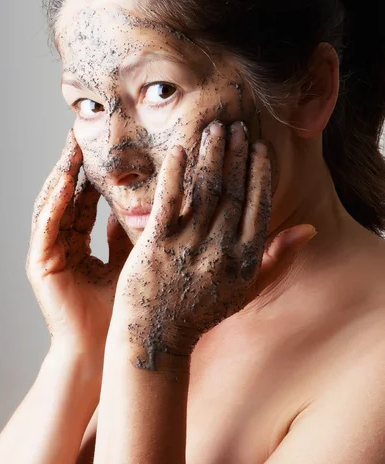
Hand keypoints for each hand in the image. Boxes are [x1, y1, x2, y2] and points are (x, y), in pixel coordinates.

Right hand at [26, 129, 132, 362]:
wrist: (106, 348)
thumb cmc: (120, 310)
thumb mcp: (127, 261)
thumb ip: (126, 234)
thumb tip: (136, 206)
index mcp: (79, 245)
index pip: (83, 201)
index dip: (91, 174)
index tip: (102, 148)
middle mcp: (61, 246)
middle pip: (66, 198)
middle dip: (73, 166)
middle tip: (81, 135)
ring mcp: (49, 254)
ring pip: (53, 206)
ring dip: (62, 177)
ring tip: (71, 149)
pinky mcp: (41, 264)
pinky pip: (47, 227)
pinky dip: (54, 204)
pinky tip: (64, 183)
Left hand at [110, 120, 315, 369]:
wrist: (155, 338)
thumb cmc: (202, 310)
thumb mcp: (248, 290)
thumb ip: (279, 259)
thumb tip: (309, 229)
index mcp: (244, 259)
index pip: (258, 205)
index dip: (260, 172)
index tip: (259, 146)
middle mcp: (220, 249)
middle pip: (233, 190)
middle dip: (236, 154)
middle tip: (236, 125)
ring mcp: (189, 246)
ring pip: (206, 189)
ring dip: (211, 155)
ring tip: (213, 128)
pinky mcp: (157, 244)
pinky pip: (169, 201)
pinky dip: (175, 174)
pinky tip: (181, 150)